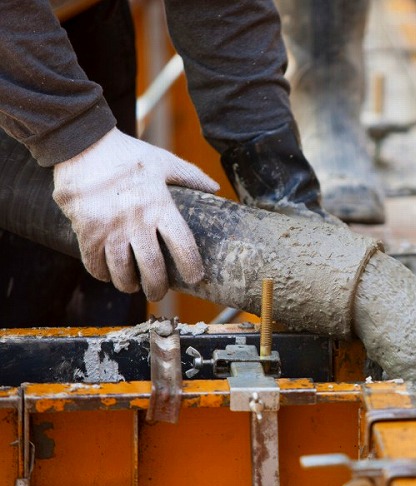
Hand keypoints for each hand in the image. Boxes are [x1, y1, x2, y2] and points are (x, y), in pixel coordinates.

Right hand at [53, 128, 219, 300]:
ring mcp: (110, 228)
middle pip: (152, 267)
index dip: (191, 266)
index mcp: (160, 206)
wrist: (81, 144)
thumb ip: (190, 176)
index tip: (194, 278)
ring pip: (122, 272)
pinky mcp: (86, 231)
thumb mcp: (163, 161)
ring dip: (129, 285)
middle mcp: (136, 221)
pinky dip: (102, 274)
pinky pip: (94, 264)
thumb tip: (215, 188)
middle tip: (158, 293)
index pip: (182, 245)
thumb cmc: (127, 154)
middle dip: (157, 287)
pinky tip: (108, 275)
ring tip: (133, 286)